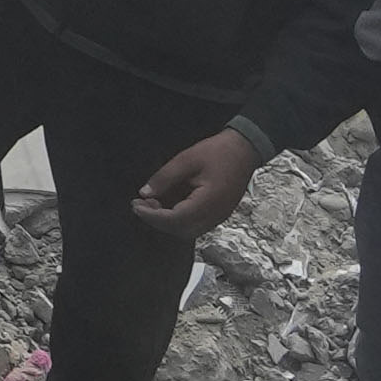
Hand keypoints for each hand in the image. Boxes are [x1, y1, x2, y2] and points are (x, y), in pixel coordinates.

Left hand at [127, 125, 263, 238]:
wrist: (245, 149)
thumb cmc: (218, 152)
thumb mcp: (186, 160)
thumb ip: (165, 178)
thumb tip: (145, 193)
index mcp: (208, 203)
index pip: (175, 220)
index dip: (152, 216)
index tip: (135, 205)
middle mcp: (215, 215)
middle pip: (181, 230)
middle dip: (158, 221)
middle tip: (141, 204)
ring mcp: (219, 216)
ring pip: (189, 230)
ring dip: (168, 221)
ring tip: (152, 202)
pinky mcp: (219, 213)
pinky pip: (196, 223)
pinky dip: (179, 218)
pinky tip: (168, 203)